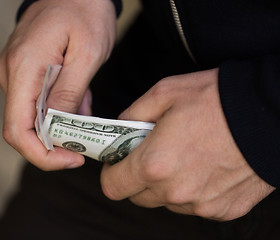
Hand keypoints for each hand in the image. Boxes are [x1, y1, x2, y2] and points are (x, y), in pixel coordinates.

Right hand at [0, 0, 115, 169]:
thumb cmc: (84, 12)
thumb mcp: (87, 53)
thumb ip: (70, 92)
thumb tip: (56, 128)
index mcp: (23, 68)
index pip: (16, 130)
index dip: (42, 155)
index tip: (71, 159)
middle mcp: (10, 74)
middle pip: (22, 128)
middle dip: (55, 143)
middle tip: (86, 139)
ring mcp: (14, 73)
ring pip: (31, 118)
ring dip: (60, 123)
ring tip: (87, 103)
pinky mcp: (23, 73)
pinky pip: (36, 103)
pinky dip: (59, 109)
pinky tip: (79, 96)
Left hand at [100, 68, 274, 220]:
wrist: (269, 112)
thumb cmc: (215, 99)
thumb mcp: (163, 93)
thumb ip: (131, 115)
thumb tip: (119, 129)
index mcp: (154, 164)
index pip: (113, 187)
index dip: (112, 173)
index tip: (118, 161)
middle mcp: (175, 191)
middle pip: (138, 197)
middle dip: (138, 178)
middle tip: (151, 154)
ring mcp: (201, 204)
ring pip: (166, 202)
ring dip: (166, 185)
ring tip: (184, 157)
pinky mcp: (223, 210)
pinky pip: (194, 205)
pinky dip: (193, 190)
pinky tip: (205, 167)